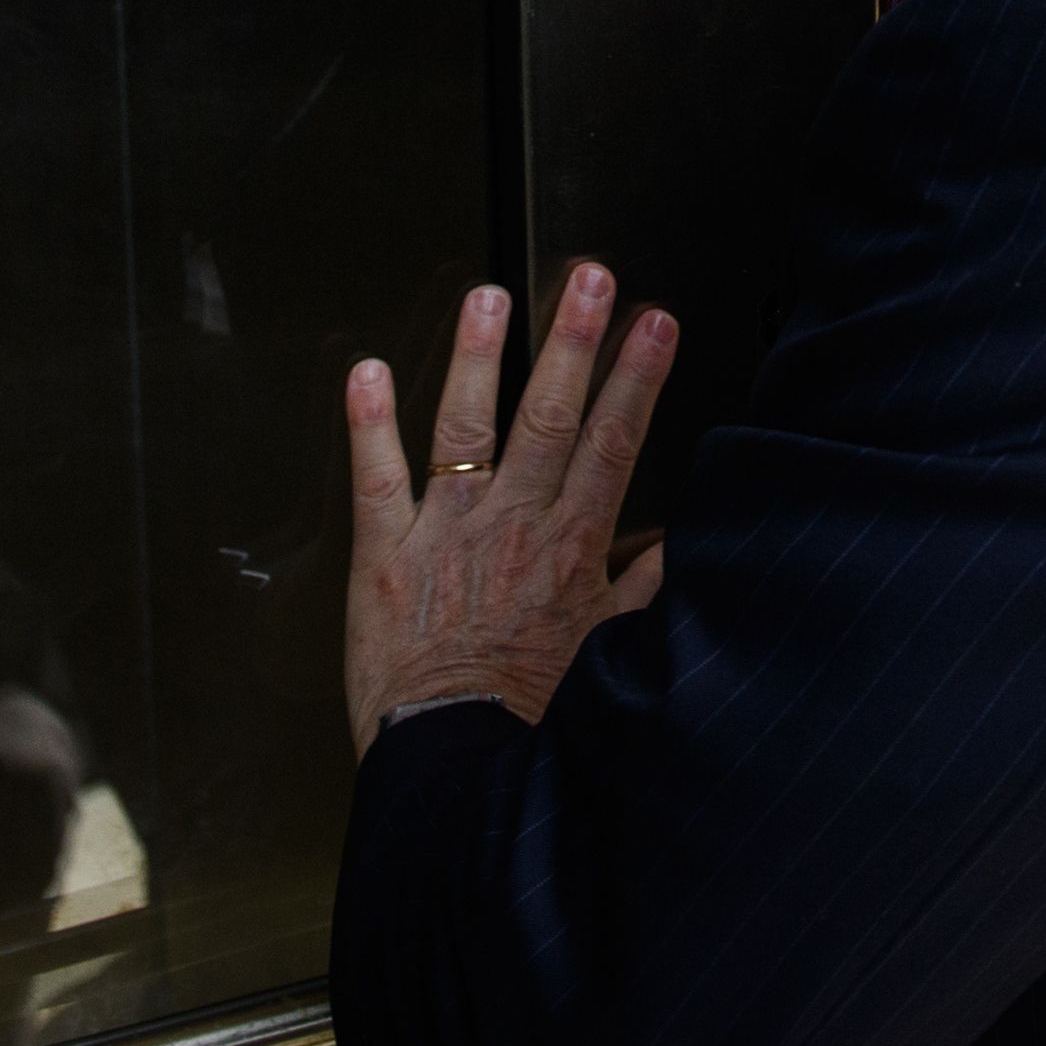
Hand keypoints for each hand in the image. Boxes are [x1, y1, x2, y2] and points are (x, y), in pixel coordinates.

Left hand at [344, 266, 677, 755]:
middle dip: (574, 341)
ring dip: (479, 357)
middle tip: (590, 277)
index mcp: (571, 549)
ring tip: (489, 296)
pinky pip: (376, 480)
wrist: (458, 769)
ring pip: (467, 427)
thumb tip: (683, 549)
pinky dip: (367, 425)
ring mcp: (447, 534)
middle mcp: (514, 527)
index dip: (637, 378)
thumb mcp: (608, 656)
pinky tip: (362, 371)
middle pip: (551, 417)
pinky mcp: (386, 557)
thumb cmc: (530, 722)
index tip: (654, 322)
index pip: (613, 444)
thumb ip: (642, 592)